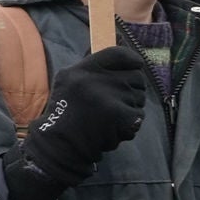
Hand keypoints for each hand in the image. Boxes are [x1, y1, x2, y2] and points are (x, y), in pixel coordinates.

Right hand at [5, 45, 148, 199]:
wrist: (60, 145)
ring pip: (139, 97)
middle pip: (136, 76)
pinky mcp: (120, 115)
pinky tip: (113, 129)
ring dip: (130, 108)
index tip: (137, 65)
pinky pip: (139, 115)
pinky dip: (130, 125)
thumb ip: (91, 70)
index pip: (117, 54)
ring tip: (110, 118)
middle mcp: (95, 80)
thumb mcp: (68, 82)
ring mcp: (109, 97)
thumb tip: (122, 59)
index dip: (132, 59)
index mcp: (81, 70)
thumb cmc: (66, 114)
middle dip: (132, 89)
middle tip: (116, 102)